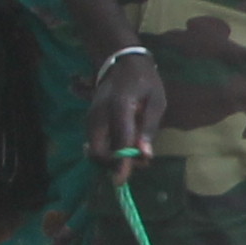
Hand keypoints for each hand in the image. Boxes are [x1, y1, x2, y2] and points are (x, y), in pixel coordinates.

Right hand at [90, 47, 160, 175]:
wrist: (120, 64)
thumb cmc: (144, 82)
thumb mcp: (156, 101)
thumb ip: (149, 128)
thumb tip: (145, 155)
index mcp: (119, 107)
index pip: (118, 140)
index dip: (120, 162)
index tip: (121, 180)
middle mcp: (98, 115)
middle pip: (96, 151)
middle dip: (114, 165)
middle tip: (137, 162)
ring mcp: (90, 119)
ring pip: (94, 150)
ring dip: (112, 160)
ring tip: (136, 153)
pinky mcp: (89, 122)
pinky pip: (95, 144)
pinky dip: (108, 152)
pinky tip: (126, 147)